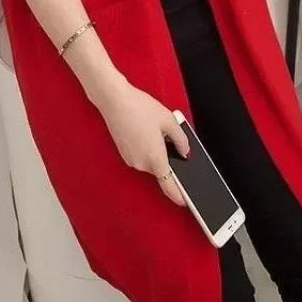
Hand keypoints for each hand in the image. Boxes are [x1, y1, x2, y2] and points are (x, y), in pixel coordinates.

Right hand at [97, 78, 190, 206]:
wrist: (115, 101)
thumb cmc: (140, 108)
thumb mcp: (169, 121)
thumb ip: (181, 140)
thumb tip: (185, 152)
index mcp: (155, 158)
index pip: (168, 186)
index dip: (178, 196)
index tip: (186, 200)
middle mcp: (141, 163)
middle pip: (160, 169)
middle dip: (167, 157)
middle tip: (168, 136)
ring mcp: (131, 159)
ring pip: (150, 161)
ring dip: (155, 150)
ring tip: (153, 128)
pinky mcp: (124, 153)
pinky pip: (141, 155)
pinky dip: (146, 147)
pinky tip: (144, 129)